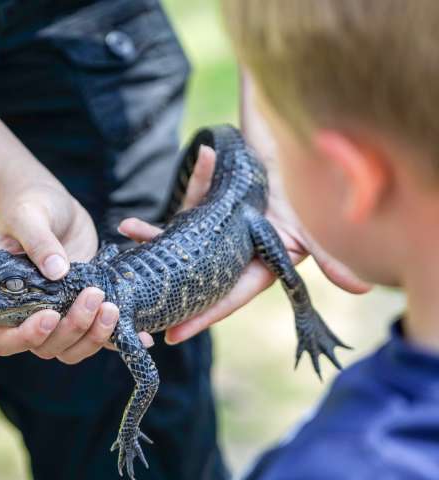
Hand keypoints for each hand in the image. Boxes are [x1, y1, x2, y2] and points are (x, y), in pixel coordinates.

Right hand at [0, 181, 135, 363]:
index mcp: (2, 300)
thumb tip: (56, 272)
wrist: (54, 204)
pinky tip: (141, 337)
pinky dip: (117, 338)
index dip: (26, 336)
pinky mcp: (84, 308)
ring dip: (95, 335)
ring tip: (112, 307)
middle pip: (47, 347)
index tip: (50, 314)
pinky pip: (98, 335)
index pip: (2, 338)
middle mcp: (29, 314)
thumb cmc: (30, 206)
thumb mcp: (29, 216)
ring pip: (73, 347)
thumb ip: (38, 242)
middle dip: (73, 328)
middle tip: (94, 295)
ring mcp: (59, 314)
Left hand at [118, 139, 370, 345]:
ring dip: (156, 254)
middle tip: (143, 318)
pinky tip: (128, 228)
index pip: (232, 295)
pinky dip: (157, 223)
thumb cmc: (299, 179)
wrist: (282, 136)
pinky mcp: (207, 209)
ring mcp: (221, 231)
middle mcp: (240, 250)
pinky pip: (178, 218)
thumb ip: (330, 258)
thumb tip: (362, 290)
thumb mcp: (312, 223)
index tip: (176, 334)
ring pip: (185, 249)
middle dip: (173, 296)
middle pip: (202, 279)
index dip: (205, 316)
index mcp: (264, 260)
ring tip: (127, 264)